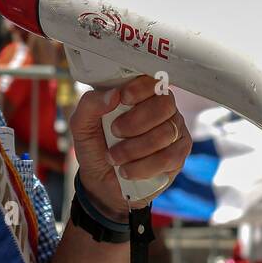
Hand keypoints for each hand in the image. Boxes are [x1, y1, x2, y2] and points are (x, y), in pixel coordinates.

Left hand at [68, 74, 191, 218]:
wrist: (101, 182)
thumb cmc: (96, 146)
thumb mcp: (82, 124)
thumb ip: (91, 104)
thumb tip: (113, 94)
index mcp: (141, 94)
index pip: (153, 80)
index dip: (141, 88)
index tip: (123, 98)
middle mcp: (162, 108)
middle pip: (164, 104)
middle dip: (136, 121)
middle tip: (115, 132)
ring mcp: (174, 131)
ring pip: (165, 133)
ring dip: (135, 148)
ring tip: (114, 157)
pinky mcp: (178, 155)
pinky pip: (169, 157)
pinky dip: (144, 166)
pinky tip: (127, 170)